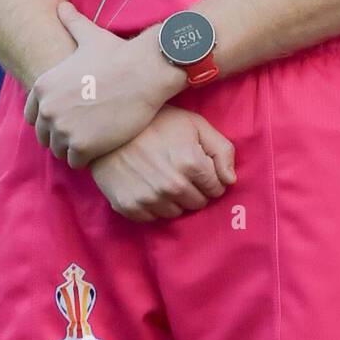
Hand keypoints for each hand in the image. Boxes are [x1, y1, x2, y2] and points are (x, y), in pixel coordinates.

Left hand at [23, 2, 180, 168]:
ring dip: (73, 147)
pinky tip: (101, 145)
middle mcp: (47, 109)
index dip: (52, 117)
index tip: (72, 114)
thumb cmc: (119, 54)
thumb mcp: (89, 36)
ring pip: (59, 150)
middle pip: (45, 135)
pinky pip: (75, 162)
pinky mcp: (81, 147)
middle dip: (61, 133)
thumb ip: (71, 23)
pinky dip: (87, 158)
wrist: (145, 72)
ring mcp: (63, 129)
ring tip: (94, 137)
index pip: (33, 115)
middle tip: (85, 127)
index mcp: (43, 86)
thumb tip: (61, 7)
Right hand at [89, 106, 236, 221]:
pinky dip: (153, 205)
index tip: (198, 166)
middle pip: (198, 203)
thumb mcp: (194, 124)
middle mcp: (172, 186)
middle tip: (180, 170)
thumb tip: (231, 180)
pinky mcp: (129, 207)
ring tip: (163, 176)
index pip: (216, 188)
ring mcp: (149, 198)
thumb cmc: (156, 121)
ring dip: (174, 199)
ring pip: (176, 213)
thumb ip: (221, 149)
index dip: (210, 177)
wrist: (109, 125)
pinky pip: (152, 218)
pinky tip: (147, 184)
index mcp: (191, 163)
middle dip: (194, 189)